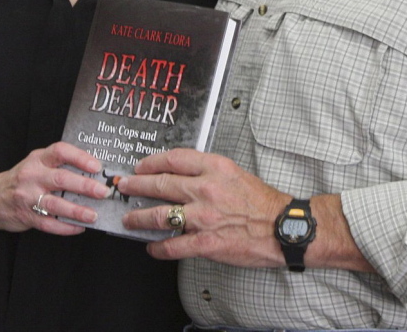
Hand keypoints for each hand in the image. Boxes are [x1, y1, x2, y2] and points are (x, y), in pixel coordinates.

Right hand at [0, 142, 112, 236]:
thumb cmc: (22, 178)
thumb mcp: (37, 163)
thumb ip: (60, 164)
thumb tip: (95, 171)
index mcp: (38, 159)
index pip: (60, 151)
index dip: (80, 157)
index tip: (97, 166)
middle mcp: (32, 176)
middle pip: (61, 179)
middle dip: (84, 186)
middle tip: (103, 192)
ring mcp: (27, 197)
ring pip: (55, 204)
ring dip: (77, 210)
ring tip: (93, 215)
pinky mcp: (25, 216)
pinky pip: (48, 224)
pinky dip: (65, 227)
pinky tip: (79, 228)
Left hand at [118, 149, 289, 266]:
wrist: (281, 227)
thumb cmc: (262, 202)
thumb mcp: (234, 173)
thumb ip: (208, 171)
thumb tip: (182, 174)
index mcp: (215, 168)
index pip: (173, 159)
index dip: (151, 162)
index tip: (141, 166)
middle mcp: (205, 189)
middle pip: (160, 184)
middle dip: (137, 186)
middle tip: (125, 187)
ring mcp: (203, 217)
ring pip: (159, 215)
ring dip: (139, 217)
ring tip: (130, 219)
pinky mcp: (206, 242)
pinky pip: (172, 246)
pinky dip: (157, 248)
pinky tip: (152, 247)